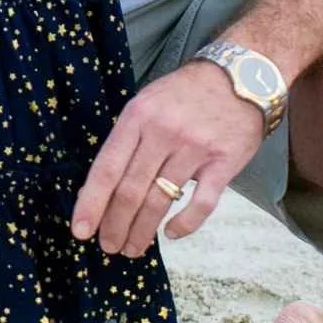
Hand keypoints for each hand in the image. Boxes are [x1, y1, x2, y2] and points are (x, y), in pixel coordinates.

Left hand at [70, 61, 265, 255]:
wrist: (242, 75)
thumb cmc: (187, 92)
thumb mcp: (147, 102)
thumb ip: (129, 139)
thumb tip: (105, 183)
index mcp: (137, 117)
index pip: (106, 168)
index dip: (91, 203)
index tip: (81, 230)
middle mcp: (162, 132)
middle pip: (131, 190)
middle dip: (115, 224)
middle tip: (108, 247)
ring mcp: (194, 148)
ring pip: (161, 199)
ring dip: (143, 230)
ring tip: (132, 248)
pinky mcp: (223, 163)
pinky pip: (202, 203)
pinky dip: (185, 223)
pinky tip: (171, 234)